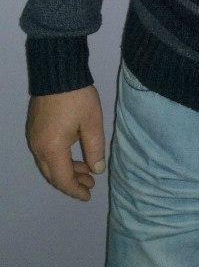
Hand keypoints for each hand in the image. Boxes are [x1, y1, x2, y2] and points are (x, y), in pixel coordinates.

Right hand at [26, 85, 105, 200]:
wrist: (57, 71)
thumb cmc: (77, 97)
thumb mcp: (92, 123)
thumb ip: (95, 149)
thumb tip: (97, 169)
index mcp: (52, 148)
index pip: (62, 179)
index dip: (75, 190)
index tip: (88, 195)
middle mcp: (38, 146)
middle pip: (52, 174)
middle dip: (71, 181)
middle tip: (90, 183)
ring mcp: (34, 136)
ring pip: (48, 163)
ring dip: (65, 169)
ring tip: (86, 168)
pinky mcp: (34, 127)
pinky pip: (44, 152)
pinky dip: (58, 158)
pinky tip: (73, 152)